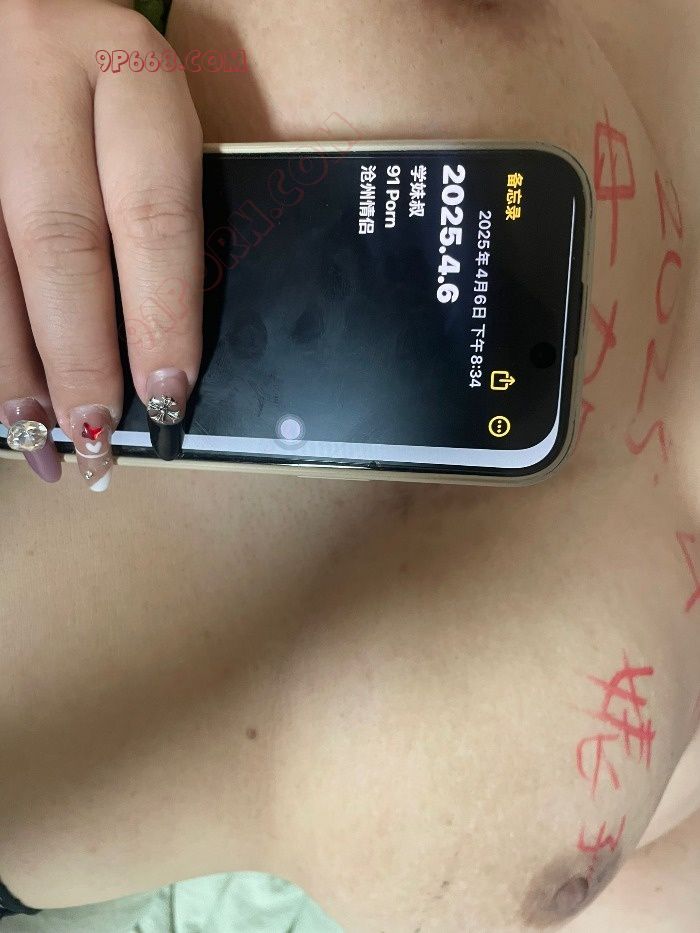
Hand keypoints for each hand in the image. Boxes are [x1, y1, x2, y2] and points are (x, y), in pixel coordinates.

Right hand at [0, 0, 202, 488]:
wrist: (23, 11)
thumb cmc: (106, 82)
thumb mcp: (153, 117)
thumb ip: (160, 210)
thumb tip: (163, 348)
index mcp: (127, 71)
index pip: (153, 213)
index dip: (161, 315)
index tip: (167, 390)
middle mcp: (39, 80)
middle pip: (58, 243)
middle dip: (78, 355)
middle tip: (94, 436)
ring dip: (9, 362)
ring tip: (33, 435)